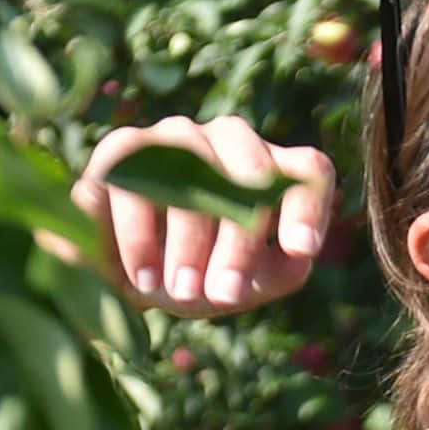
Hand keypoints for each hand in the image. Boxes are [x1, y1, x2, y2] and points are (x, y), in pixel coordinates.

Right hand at [71, 116, 337, 314]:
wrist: (120, 277)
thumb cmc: (194, 277)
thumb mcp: (239, 285)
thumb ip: (276, 274)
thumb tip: (299, 260)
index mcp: (270, 173)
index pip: (308, 170)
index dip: (308, 205)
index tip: (300, 249)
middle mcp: (229, 142)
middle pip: (253, 170)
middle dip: (240, 239)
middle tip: (226, 293)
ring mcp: (177, 136)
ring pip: (195, 168)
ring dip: (190, 240)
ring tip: (183, 292)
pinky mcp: (123, 146)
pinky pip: (137, 182)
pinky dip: (141, 237)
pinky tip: (145, 280)